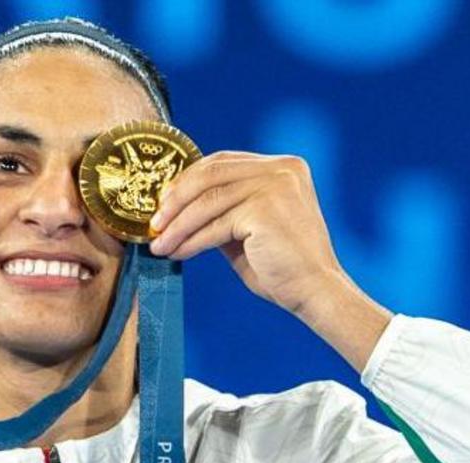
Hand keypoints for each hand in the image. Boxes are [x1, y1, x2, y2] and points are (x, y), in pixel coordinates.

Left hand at [148, 151, 343, 319]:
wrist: (315, 293)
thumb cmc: (282, 267)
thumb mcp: (247, 230)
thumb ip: (222, 211)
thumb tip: (175, 207)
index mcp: (283, 167)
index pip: (222, 162)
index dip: (187, 180)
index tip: (163, 202)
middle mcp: (282, 169)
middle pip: (211, 174)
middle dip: (176, 199)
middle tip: (154, 224)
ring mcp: (276, 185)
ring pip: (208, 201)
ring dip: (177, 225)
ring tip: (159, 244)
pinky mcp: (265, 209)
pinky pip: (216, 223)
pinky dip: (191, 240)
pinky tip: (177, 253)